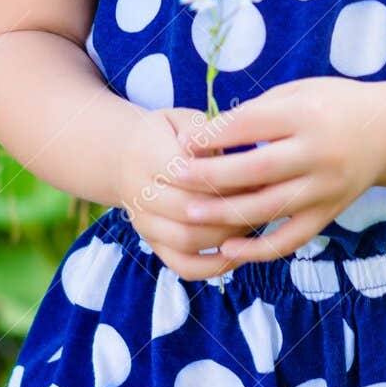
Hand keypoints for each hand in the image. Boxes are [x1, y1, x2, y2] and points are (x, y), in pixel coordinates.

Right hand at [113, 107, 245, 281]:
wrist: (122, 156)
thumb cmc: (165, 133)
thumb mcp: (182, 118)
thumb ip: (206, 132)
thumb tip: (239, 153)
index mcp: (149, 156)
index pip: (189, 174)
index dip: (224, 176)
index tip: (257, 171)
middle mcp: (141, 194)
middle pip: (188, 210)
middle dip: (230, 207)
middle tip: (263, 200)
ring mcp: (144, 224)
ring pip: (186, 241)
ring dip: (225, 236)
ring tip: (255, 222)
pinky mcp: (153, 244)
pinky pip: (183, 266)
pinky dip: (212, 267)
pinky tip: (240, 254)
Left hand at [166, 78, 385, 262]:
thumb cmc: (334, 103)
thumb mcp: (300, 91)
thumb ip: (260, 112)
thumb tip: (211, 134)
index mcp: (306, 115)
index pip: (250, 126)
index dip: (214, 134)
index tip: (183, 142)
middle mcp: (317, 153)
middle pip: (255, 169)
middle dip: (210, 175)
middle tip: (175, 178)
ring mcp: (325, 187)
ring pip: (268, 207)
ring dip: (225, 213)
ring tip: (189, 213)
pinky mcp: (328, 214)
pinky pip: (290, 238)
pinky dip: (258, 248)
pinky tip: (228, 248)